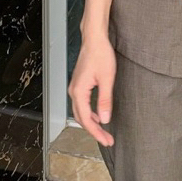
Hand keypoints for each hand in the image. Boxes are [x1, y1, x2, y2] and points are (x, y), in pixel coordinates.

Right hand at [67, 33, 116, 147]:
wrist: (94, 39)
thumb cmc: (100, 54)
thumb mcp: (107, 79)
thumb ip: (104, 100)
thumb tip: (105, 119)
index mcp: (79, 92)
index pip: (87, 119)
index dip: (97, 133)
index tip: (107, 141)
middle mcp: (74, 91)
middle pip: (82, 118)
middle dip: (94, 131)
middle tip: (107, 140)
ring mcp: (75, 88)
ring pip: (81, 112)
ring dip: (92, 123)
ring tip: (104, 131)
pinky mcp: (79, 84)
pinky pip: (82, 104)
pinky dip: (89, 113)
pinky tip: (98, 115)